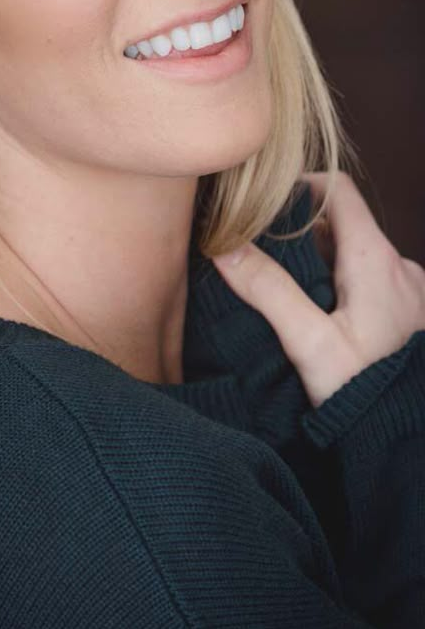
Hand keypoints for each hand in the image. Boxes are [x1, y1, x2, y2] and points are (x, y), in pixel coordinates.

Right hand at [211, 172, 424, 407]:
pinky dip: (345, 290)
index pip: (337, 190)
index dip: (299, 186)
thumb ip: (267, 290)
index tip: (266, 205)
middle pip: (344, 226)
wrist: (408, 441)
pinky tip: (323, 322)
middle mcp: (401, 267)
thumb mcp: (308, 342)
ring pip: (358, 258)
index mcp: (375, 259)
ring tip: (289, 297)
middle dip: (302, 236)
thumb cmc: (363, 393)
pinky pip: (374, 285)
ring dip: (324, 267)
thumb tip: (224, 247)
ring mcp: (412, 292)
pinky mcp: (414, 317)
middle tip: (263, 258)